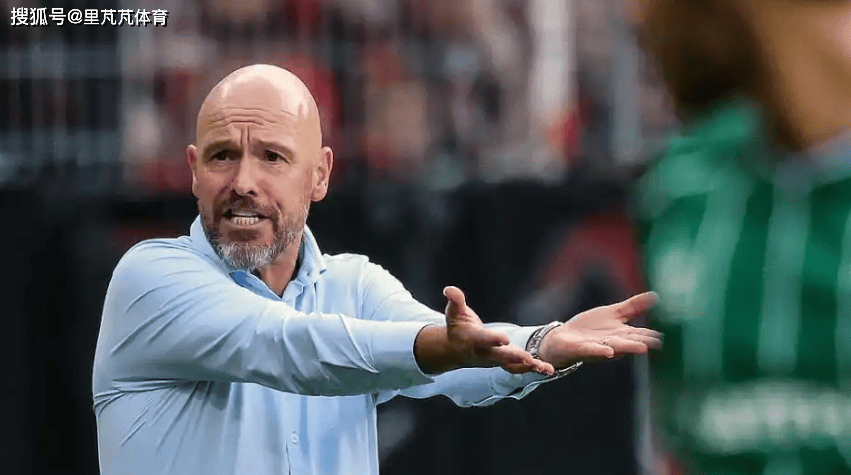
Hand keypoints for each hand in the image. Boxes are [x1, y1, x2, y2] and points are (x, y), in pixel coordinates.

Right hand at [443, 286, 554, 374]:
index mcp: (474, 340)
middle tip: (529, 359)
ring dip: (530, 368)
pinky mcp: (505, 362)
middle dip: (516, 357)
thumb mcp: (454, 312)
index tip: (504, 339)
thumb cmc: (457, 327)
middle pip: (502, 356)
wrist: (457, 350)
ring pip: (514, 366)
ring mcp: (496, 360)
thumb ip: (455, 301)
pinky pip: (520, 368)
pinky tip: (549, 369)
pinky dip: (534, 369)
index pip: (485, 339)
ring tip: (547, 369)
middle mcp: (486, 353)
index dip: (494, 339)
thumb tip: (449, 289)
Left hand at [539, 292, 661, 368]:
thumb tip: (655, 296)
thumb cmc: (591, 327)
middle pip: (629, 342)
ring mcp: (599, 346)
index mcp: (621, 333)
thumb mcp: (613, 312)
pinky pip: (593, 350)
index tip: (662, 337)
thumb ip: (633, 306)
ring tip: (642, 348)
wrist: (565, 337)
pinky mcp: (583, 348)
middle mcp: (613, 342)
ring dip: (628, 348)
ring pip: (615, 347)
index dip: (650, 335)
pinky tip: (609, 351)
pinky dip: (601, 351)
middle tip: (656, 344)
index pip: (639, 334)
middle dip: (641, 343)